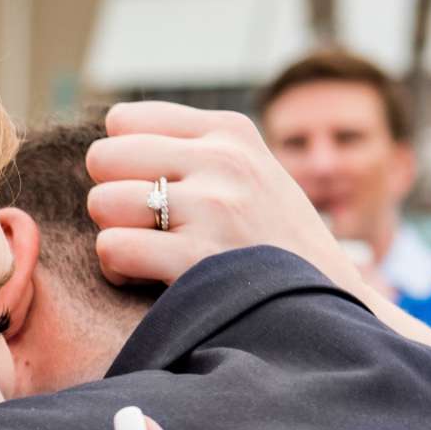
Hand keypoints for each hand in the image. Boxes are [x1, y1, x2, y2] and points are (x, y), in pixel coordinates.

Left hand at [85, 103, 359, 292]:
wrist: (328, 307)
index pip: (124, 122)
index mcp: (230, 132)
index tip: (150, 192)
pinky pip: (113, 248)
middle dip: (113, 197)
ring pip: (102, 202)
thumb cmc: (275, 245)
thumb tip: (112, 133)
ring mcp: (213, 207)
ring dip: (115, 234)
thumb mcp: (251, 174)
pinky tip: (149, 278)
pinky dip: (119, 271)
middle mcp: (223, 160)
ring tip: (150, 253)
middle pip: (104, 158)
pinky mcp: (198, 258)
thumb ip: (192, 150)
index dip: (122, 164)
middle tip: (146, 228)